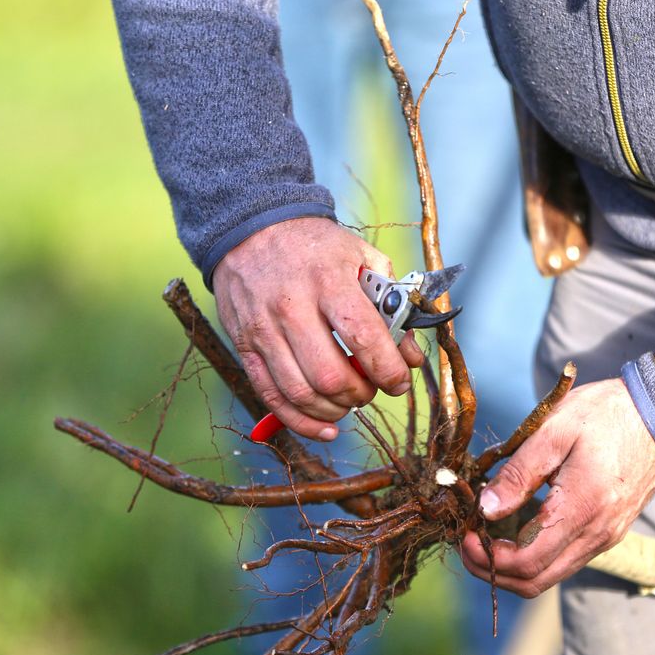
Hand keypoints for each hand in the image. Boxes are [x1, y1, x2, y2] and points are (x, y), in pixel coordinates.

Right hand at [213, 217, 423, 439]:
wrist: (252, 227)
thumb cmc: (316, 247)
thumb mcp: (362, 259)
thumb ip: (392, 306)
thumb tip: (409, 355)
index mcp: (328, 280)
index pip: (362, 336)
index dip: (387, 369)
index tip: (399, 381)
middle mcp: (291, 307)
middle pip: (330, 375)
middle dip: (361, 394)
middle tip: (371, 390)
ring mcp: (263, 329)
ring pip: (301, 393)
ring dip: (335, 410)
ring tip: (350, 402)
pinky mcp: (244, 346)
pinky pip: (271, 397)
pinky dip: (301, 422)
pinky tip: (326, 427)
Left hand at [461, 378, 654, 596]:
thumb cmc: (605, 414)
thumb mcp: (554, 430)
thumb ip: (518, 472)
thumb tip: (486, 509)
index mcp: (583, 509)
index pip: (527, 561)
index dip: (488, 558)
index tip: (465, 534)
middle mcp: (597, 535)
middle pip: (536, 580)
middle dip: (493, 570)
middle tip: (466, 542)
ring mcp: (605, 538)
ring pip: (549, 575)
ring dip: (511, 566)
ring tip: (483, 536)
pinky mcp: (607, 533)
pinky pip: (563, 560)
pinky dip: (531, 556)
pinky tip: (511, 530)